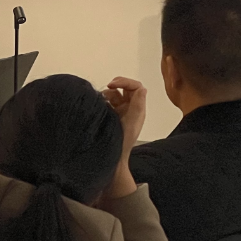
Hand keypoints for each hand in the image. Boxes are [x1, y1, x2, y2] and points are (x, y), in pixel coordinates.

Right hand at [101, 76, 146, 199]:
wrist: (111, 159)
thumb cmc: (121, 143)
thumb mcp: (131, 122)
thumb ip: (137, 105)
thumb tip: (141, 88)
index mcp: (137, 110)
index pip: (136, 87)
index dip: (125, 82)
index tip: (112, 85)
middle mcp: (129, 109)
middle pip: (125, 88)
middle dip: (116, 85)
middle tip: (107, 87)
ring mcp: (119, 113)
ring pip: (114, 94)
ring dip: (107, 94)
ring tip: (101, 101)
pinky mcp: (109, 116)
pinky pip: (106, 103)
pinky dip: (102, 101)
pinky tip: (98, 106)